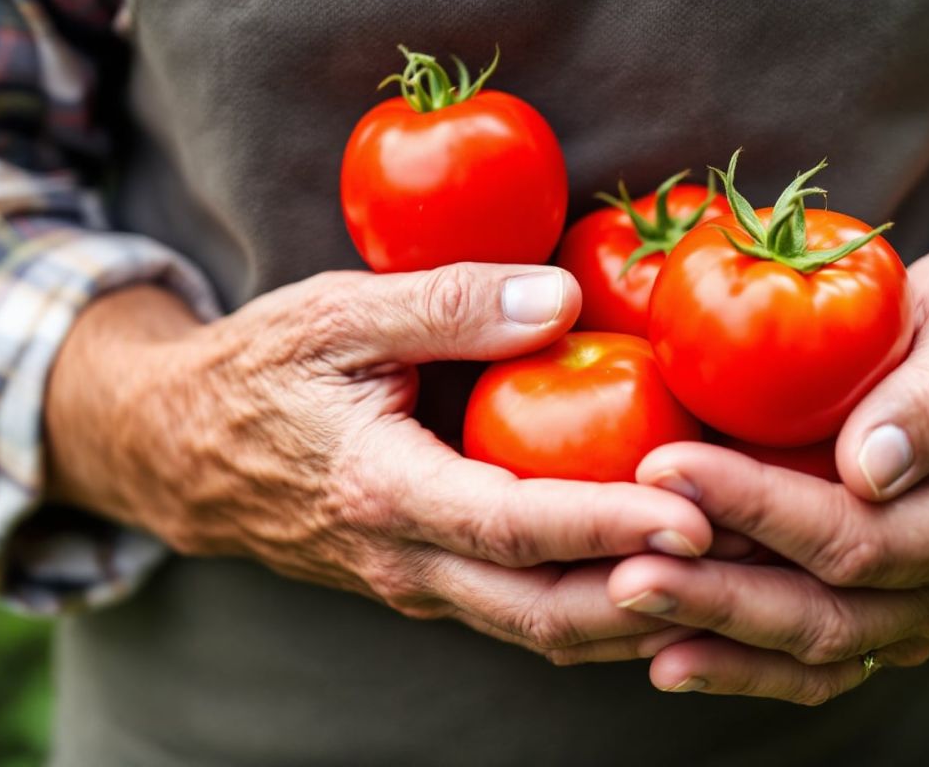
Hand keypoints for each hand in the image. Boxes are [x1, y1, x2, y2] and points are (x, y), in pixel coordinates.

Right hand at [45, 264, 710, 663]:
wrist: (179, 450)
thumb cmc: (259, 371)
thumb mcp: (337, 313)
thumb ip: (448, 304)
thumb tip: (564, 299)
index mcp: (381, 492)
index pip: (515, 528)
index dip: (611, 527)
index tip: (700, 519)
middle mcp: (406, 563)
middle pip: (547, 611)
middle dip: (652, 598)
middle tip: (750, 563)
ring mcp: (420, 587)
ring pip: (545, 630)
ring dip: (637, 618)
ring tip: (731, 582)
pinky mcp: (432, 586)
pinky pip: (528, 614)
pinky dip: (600, 605)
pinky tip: (660, 577)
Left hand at [607, 168, 928, 701]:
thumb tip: (870, 469)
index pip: (854, 536)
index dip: (756, 509)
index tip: (666, 467)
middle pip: (821, 614)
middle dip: (715, 595)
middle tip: (624, 574)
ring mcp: (907, 608)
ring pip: (803, 647)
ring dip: (711, 632)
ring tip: (626, 607)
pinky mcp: (869, 606)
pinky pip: (801, 652)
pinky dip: (733, 656)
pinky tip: (662, 647)